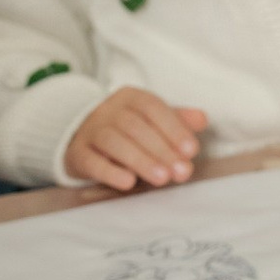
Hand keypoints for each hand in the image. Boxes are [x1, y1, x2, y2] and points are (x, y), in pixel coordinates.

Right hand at [65, 88, 208, 191]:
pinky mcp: (77, 153)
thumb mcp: (153, 120)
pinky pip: (91, 161)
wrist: (80, 135)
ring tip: (162, 178)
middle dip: (162, 150)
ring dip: (141, 161)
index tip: (191, 151)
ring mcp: (90, 131)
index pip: (153, 108)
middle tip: (181, 172)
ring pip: (114, 142)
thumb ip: (178, 120)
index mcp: (132, 98)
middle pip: (135, 126)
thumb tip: (202, 119)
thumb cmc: (128, 129)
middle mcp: (109, 110)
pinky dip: (110, 172)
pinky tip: (128, 182)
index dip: (174, 128)